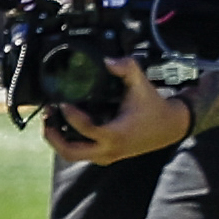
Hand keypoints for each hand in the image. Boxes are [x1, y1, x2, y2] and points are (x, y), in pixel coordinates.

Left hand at [43, 56, 193, 167]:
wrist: (170, 126)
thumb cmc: (154, 106)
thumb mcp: (142, 84)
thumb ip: (127, 68)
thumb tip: (108, 61)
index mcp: (116, 134)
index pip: (85, 129)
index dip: (71, 116)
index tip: (62, 103)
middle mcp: (109, 149)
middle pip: (70, 152)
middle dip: (53, 136)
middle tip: (48, 117)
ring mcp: (106, 156)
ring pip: (72, 155)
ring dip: (57, 141)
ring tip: (51, 121)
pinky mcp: (105, 157)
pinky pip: (80, 154)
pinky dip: (68, 143)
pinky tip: (63, 127)